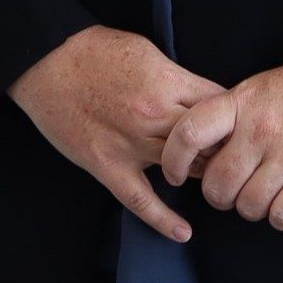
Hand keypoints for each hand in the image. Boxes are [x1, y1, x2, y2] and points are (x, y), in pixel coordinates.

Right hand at [9, 27, 222, 243]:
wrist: (47, 60)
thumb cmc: (96, 49)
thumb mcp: (148, 50)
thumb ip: (177, 77)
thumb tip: (202, 98)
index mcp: (167, 83)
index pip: (219, 107)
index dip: (231, 116)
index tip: (235, 122)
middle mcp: (155, 116)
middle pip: (207, 140)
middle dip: (221, 145)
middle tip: (231, 151)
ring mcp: (130, 144)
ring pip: (183, 168)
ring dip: (199, 171)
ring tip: (213, 176)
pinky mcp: (107, 165)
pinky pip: (140, 200)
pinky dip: (163, 219)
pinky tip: (184, 232)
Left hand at [159, 62, 282, 231]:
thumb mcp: (261, 88)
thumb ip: (233, 116)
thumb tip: (205, 152)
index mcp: (241, 103)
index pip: (189, 133)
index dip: (173, 160)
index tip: (176, 175)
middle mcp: (260, 129)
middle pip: (217, 185)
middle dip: (221, 197)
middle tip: (233, 191)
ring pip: (248, 206)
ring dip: (253, 209)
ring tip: (266, 196)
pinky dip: (281, 218)